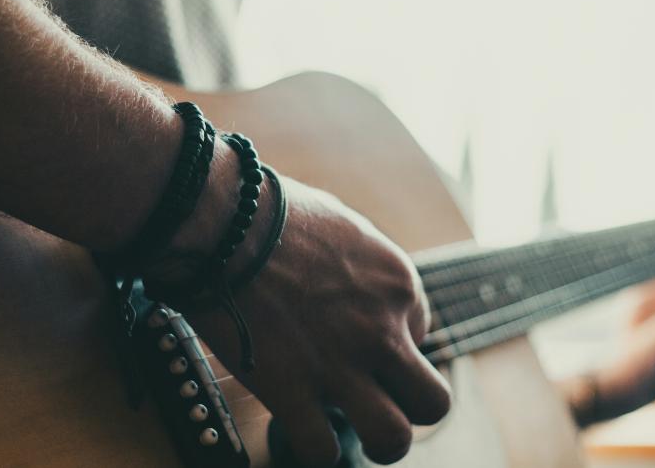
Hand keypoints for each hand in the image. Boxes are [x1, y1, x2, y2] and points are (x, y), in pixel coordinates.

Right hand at [149, 169, 451, 465]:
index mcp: (397, 284)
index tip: (356, 337)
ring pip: (394, 438)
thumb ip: (357, 261)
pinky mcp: (293, 390)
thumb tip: (347, 277)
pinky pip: (321, 449)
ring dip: (375, 439)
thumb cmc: (268, 209)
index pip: (421, 333)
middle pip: (433, 401)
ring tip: (350, 428)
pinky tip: (297, 425)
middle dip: (407, 406)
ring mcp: (340, 365)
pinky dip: (311, 446)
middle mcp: (381, 329)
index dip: (388, 342)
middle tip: (375, 397)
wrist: (221, 221)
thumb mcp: (339, 223)